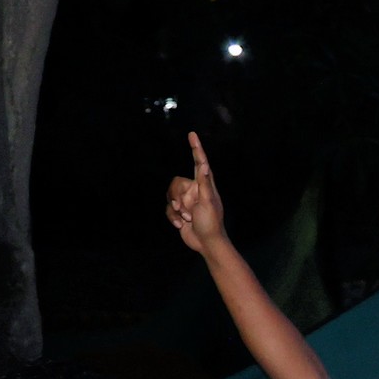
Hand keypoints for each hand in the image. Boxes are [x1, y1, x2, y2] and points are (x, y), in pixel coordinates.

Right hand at [166, 132, 229, 253]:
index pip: (199, 163)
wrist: (206, 243)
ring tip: (186, 218)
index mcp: (205, 186)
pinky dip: (172, 217)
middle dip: (177, 197)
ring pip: (170, 195)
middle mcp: (195, 190)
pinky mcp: (180, 211)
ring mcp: (187, 201)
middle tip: (186, 210)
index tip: (192, 135)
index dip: (196, 149)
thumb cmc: (211, 222)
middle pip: (176, 182)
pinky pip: (168, 208)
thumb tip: (205, 166)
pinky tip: (181, 225)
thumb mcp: (208, 202)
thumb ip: (205, 184)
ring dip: (175, 209)